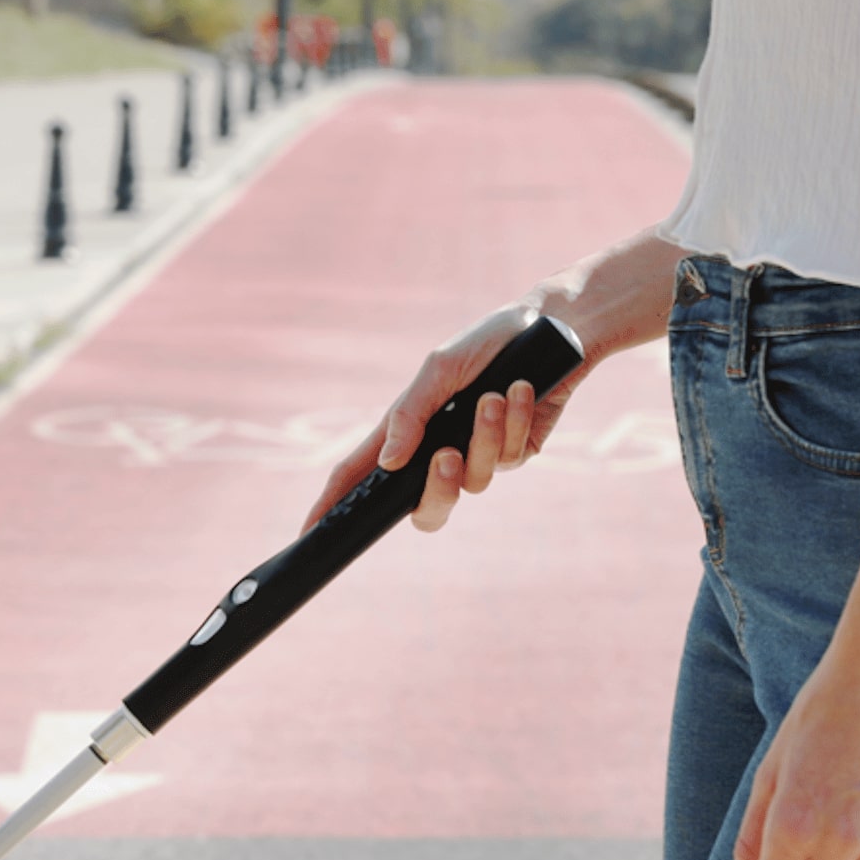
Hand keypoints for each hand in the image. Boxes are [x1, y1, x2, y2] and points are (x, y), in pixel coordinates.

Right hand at [301, 304, 588, 533]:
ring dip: (484, 436)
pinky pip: (508, 457)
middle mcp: (439, 450)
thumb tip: (388, 464)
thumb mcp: (439, 369)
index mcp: (407, 429)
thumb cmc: (486, 342)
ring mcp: (478, 457)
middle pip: (425, 508)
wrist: (550, 327)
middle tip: (446, 456)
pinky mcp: (515, 452)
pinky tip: (520, 389)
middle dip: (437, 490)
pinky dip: (512, 421)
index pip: (362, 476)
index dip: (335, 506)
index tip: (310, 532)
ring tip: (494, 395)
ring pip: (474, 481)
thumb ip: (411, 415)